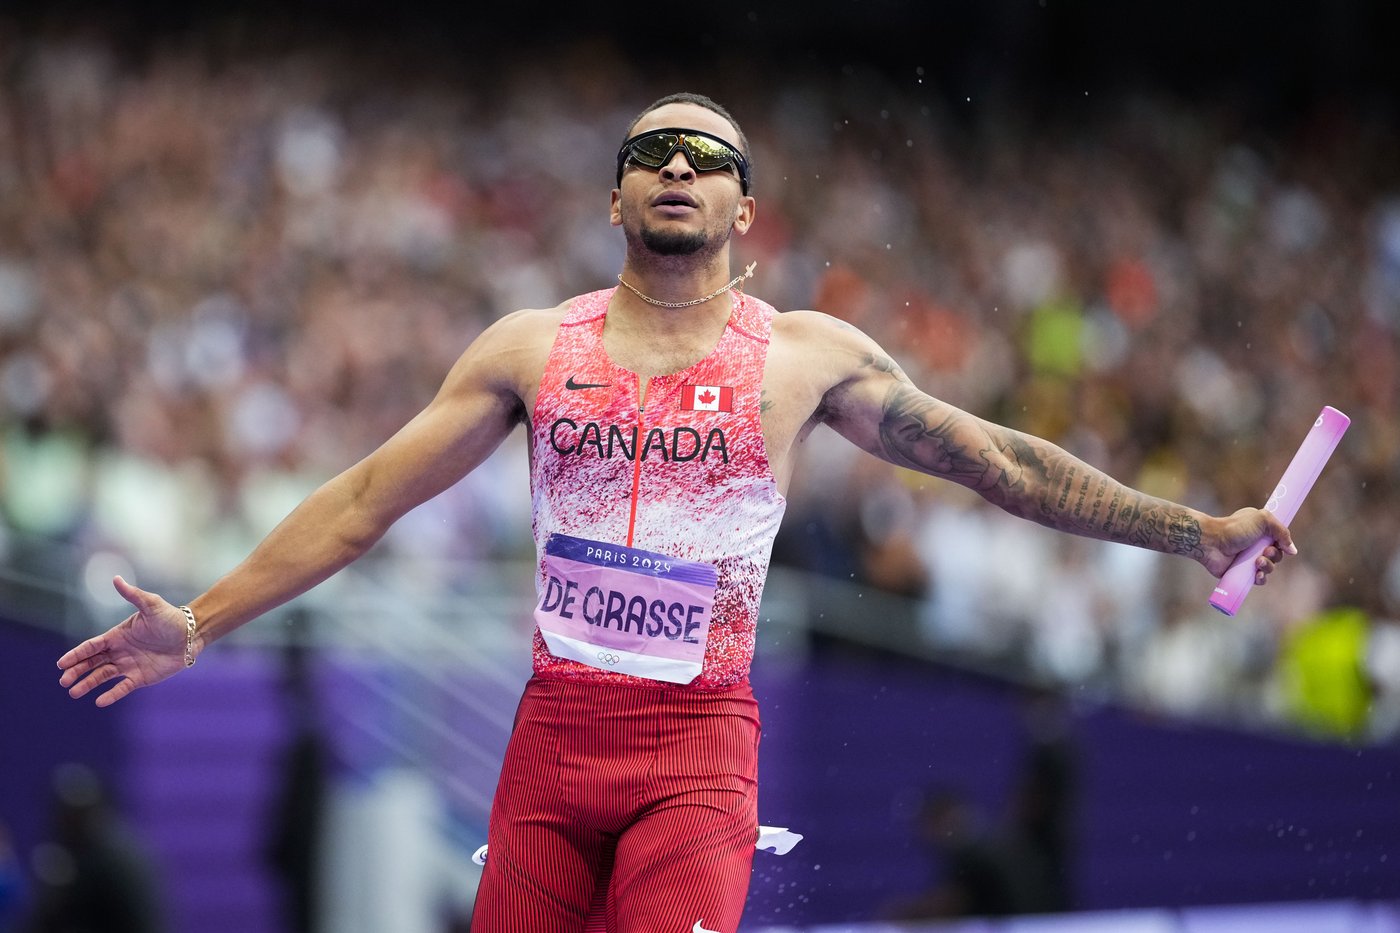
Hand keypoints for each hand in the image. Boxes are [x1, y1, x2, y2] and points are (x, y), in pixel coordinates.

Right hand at [58, 576, 194, 706]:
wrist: (192, 633)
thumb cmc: (171, 618)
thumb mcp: (151, 604)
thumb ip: (132, 595)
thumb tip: (115, 578)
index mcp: (117, 635)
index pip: (91, 646)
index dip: (76, 655)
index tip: (61, 664)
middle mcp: (119, 651)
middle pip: (92, 663)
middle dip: (77, 671)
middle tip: (64, 681)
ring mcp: (129, 665)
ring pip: (103, 676)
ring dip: (88, 683)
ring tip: (73, 692)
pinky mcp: (141, 677)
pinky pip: (123, 687)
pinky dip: (111, 695)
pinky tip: (100, 701)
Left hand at [1203, 507, 1296, 581]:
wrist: (1211, 541)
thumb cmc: (1235, 528)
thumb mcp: (1262, 519)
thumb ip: (1282, 531)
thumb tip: (1292, 550)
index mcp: (1261, 531)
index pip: (1280, 541)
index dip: (1282, 544)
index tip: (1278, 543)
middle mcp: (1256, 545)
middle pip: (1277, 556)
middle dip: (1275, 556)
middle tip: (1265, 552)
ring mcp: (1248, 559)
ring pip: (1269, 568)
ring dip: (1268, 567)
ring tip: (1258, 562)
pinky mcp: (1242, 572)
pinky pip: (1259, 580)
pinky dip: (1261, 579)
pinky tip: (1257, 575)